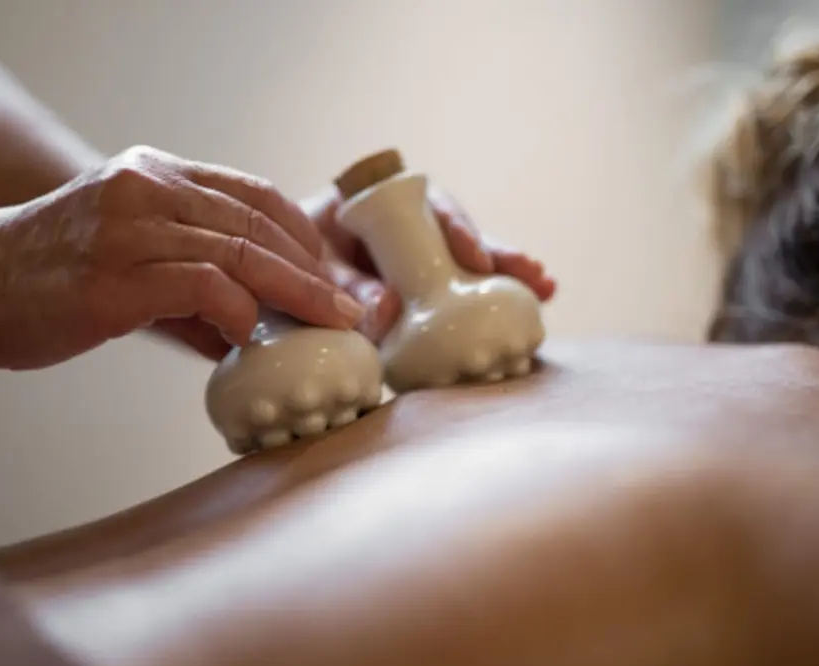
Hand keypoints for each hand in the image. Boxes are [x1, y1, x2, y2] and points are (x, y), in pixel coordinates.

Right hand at [0, 146, 363, 368]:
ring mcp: (130, 229)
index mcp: (155, 174)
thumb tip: (254, 325)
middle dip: (313, 270)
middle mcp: (147, 189)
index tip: (328, 274)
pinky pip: (202, 284)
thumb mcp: (130, 252)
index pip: (254, 194)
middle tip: (347, 307)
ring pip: (240, 251)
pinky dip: (238, 310)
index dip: (302, 236)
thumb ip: (194, 282)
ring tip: (327, 322)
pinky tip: (249, 332)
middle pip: (258, 224)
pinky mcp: (114, 276)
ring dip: (295, 292)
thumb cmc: (53, 274)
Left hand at [303, 185, 556, 342]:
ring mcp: (416, 254)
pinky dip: (485, 298)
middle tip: (533, 274)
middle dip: (497, 253)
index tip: (472, 256)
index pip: (425, 205)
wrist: (275, 279)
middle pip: (459, 232)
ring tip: (543, 289)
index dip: (453, 228)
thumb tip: (385, 310)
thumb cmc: (289, 262)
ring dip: (504, 274)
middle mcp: (406, 223)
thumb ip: (342, 286)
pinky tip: (528, 304)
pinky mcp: (420, 284)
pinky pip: (456, 287)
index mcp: (379, 202)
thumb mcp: (312, 270)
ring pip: (465, 260)